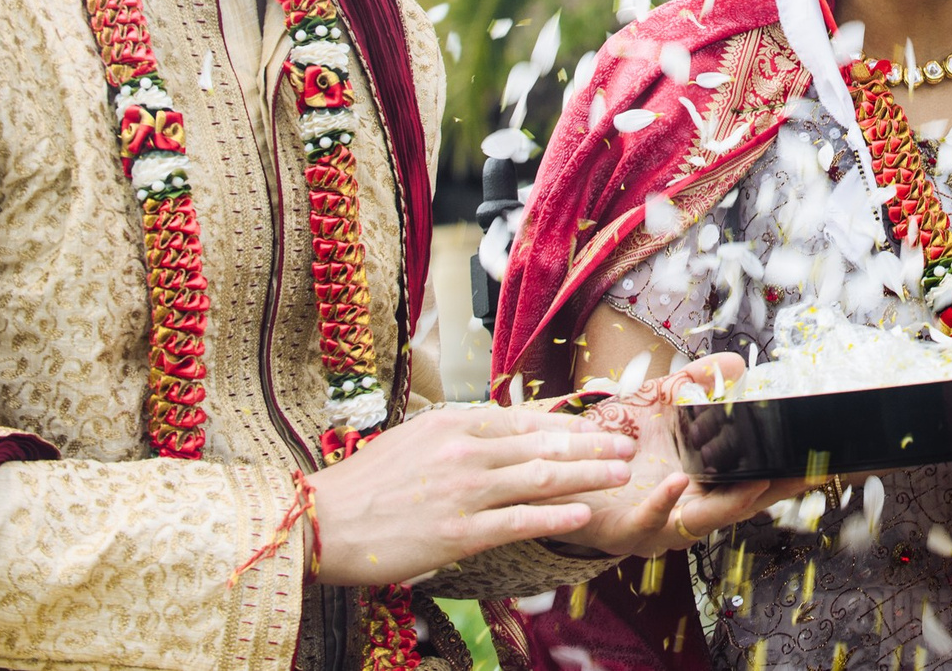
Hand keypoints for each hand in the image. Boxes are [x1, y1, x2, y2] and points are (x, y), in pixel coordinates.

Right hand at [306, 404, 635, 586]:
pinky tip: (583, 515)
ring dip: (588, 476)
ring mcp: (465, 491)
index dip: (570, 424)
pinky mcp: (459, 532)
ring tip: (620, 475)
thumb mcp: (413, 439)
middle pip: (544, 445)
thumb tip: (497, 430)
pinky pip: (519, 522)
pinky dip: (555, 517)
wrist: (324, 522)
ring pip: (541, 478)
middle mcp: (465, 451)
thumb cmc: (366, 483)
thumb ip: (458, 434)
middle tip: (627, 446)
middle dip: (592, 445)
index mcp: (454, 423)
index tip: (600, 426)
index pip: (527, 419)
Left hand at [551, 353, 801, 558]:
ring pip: (704, 520)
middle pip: (742, 504)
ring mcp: (661, 522)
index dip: (786, 473)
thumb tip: (738, 363)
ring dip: (732, 503)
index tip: (820, 462)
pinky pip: (650, 522)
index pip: (753, 477)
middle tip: (805, 475)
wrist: (557, 465)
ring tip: (758, 483)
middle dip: (775, 492)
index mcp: (702, 478)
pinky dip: (666, 503)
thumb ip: (696, 383)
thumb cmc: (613, 440)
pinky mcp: (626, 531)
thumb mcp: (659, 403)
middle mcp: (688, 505)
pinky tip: (679, 481)